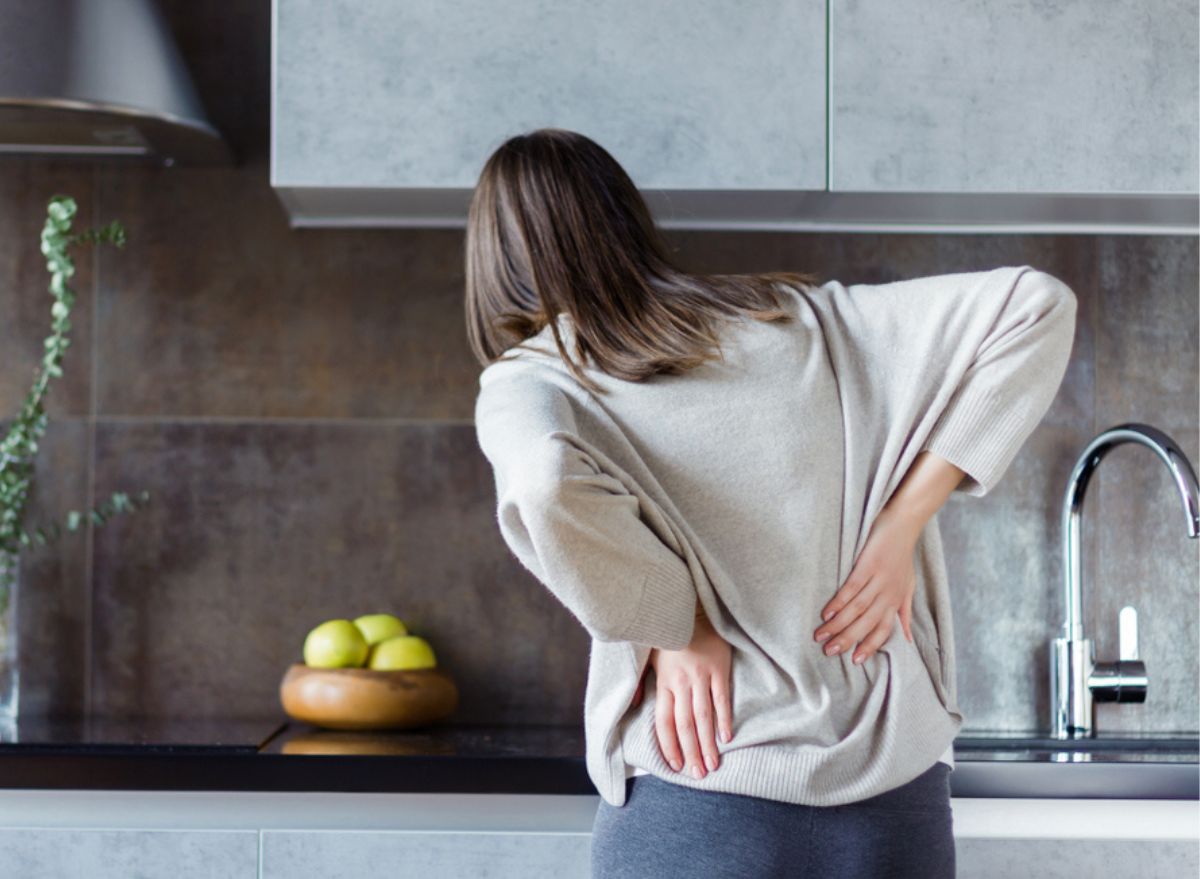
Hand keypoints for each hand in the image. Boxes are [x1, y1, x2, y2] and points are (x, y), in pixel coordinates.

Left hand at [631, 607, 732, 779]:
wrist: (690, 610)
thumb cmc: (668, 636)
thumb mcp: (648, 657)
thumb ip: (641, 682)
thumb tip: (636, 706)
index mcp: (663, 683)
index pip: (664, 722)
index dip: (669, 746)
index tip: (676, 766)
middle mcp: (681, 683)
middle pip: (685, 726)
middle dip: (691, 753)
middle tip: (698, 774)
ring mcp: (701, 677)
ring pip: (703, 717)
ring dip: (708, 744)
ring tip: (712, 764)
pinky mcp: (719, 669)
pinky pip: (722, 699)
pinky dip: (724, 720)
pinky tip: (726, 738)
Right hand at [813, 505, 917, 663]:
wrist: (903, 522)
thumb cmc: (903, 555)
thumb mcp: (909, 586)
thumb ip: (905, 612)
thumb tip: (908, 639)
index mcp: (897, 600)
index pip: (883, 629)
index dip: (869, 645)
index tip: (854, 660)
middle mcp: (889, 593)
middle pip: (867, 623)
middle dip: (847, 639)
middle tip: (829, 651)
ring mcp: (879, 579)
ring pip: (857, 609)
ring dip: (838, 624)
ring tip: (821, 636)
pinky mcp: (868, 564)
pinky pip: (852, 588)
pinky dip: (839, 601)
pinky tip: (826, 612)